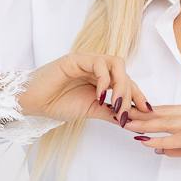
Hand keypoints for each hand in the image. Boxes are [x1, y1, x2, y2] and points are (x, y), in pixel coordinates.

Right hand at [17, 53, 150, 125]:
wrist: (33, 102)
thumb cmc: (57, 104)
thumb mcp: (91, 111)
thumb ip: (110, 113)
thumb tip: (132, 122)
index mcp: (102, 79)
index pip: (127, 83)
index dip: (139, 96)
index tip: (147, 112)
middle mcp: (97, 68)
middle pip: (125, 74)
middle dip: (131, 95)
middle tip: (126, 114)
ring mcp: (87, 61)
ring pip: (117, 65)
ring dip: (121, 86)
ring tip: (116, 104)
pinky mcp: (77, 59)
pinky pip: (99, 64)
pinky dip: (104, 80)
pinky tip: (100, 96)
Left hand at [124, 102, 180, 159]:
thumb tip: (160, 148)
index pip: (170, 109)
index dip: (148, 111)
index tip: (130, 111)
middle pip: (167, 113)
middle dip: (142, 115)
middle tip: (121, 116)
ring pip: (171, 123)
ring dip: (148, 126)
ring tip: (129, 127)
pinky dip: (163, 140)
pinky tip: (148, 142)